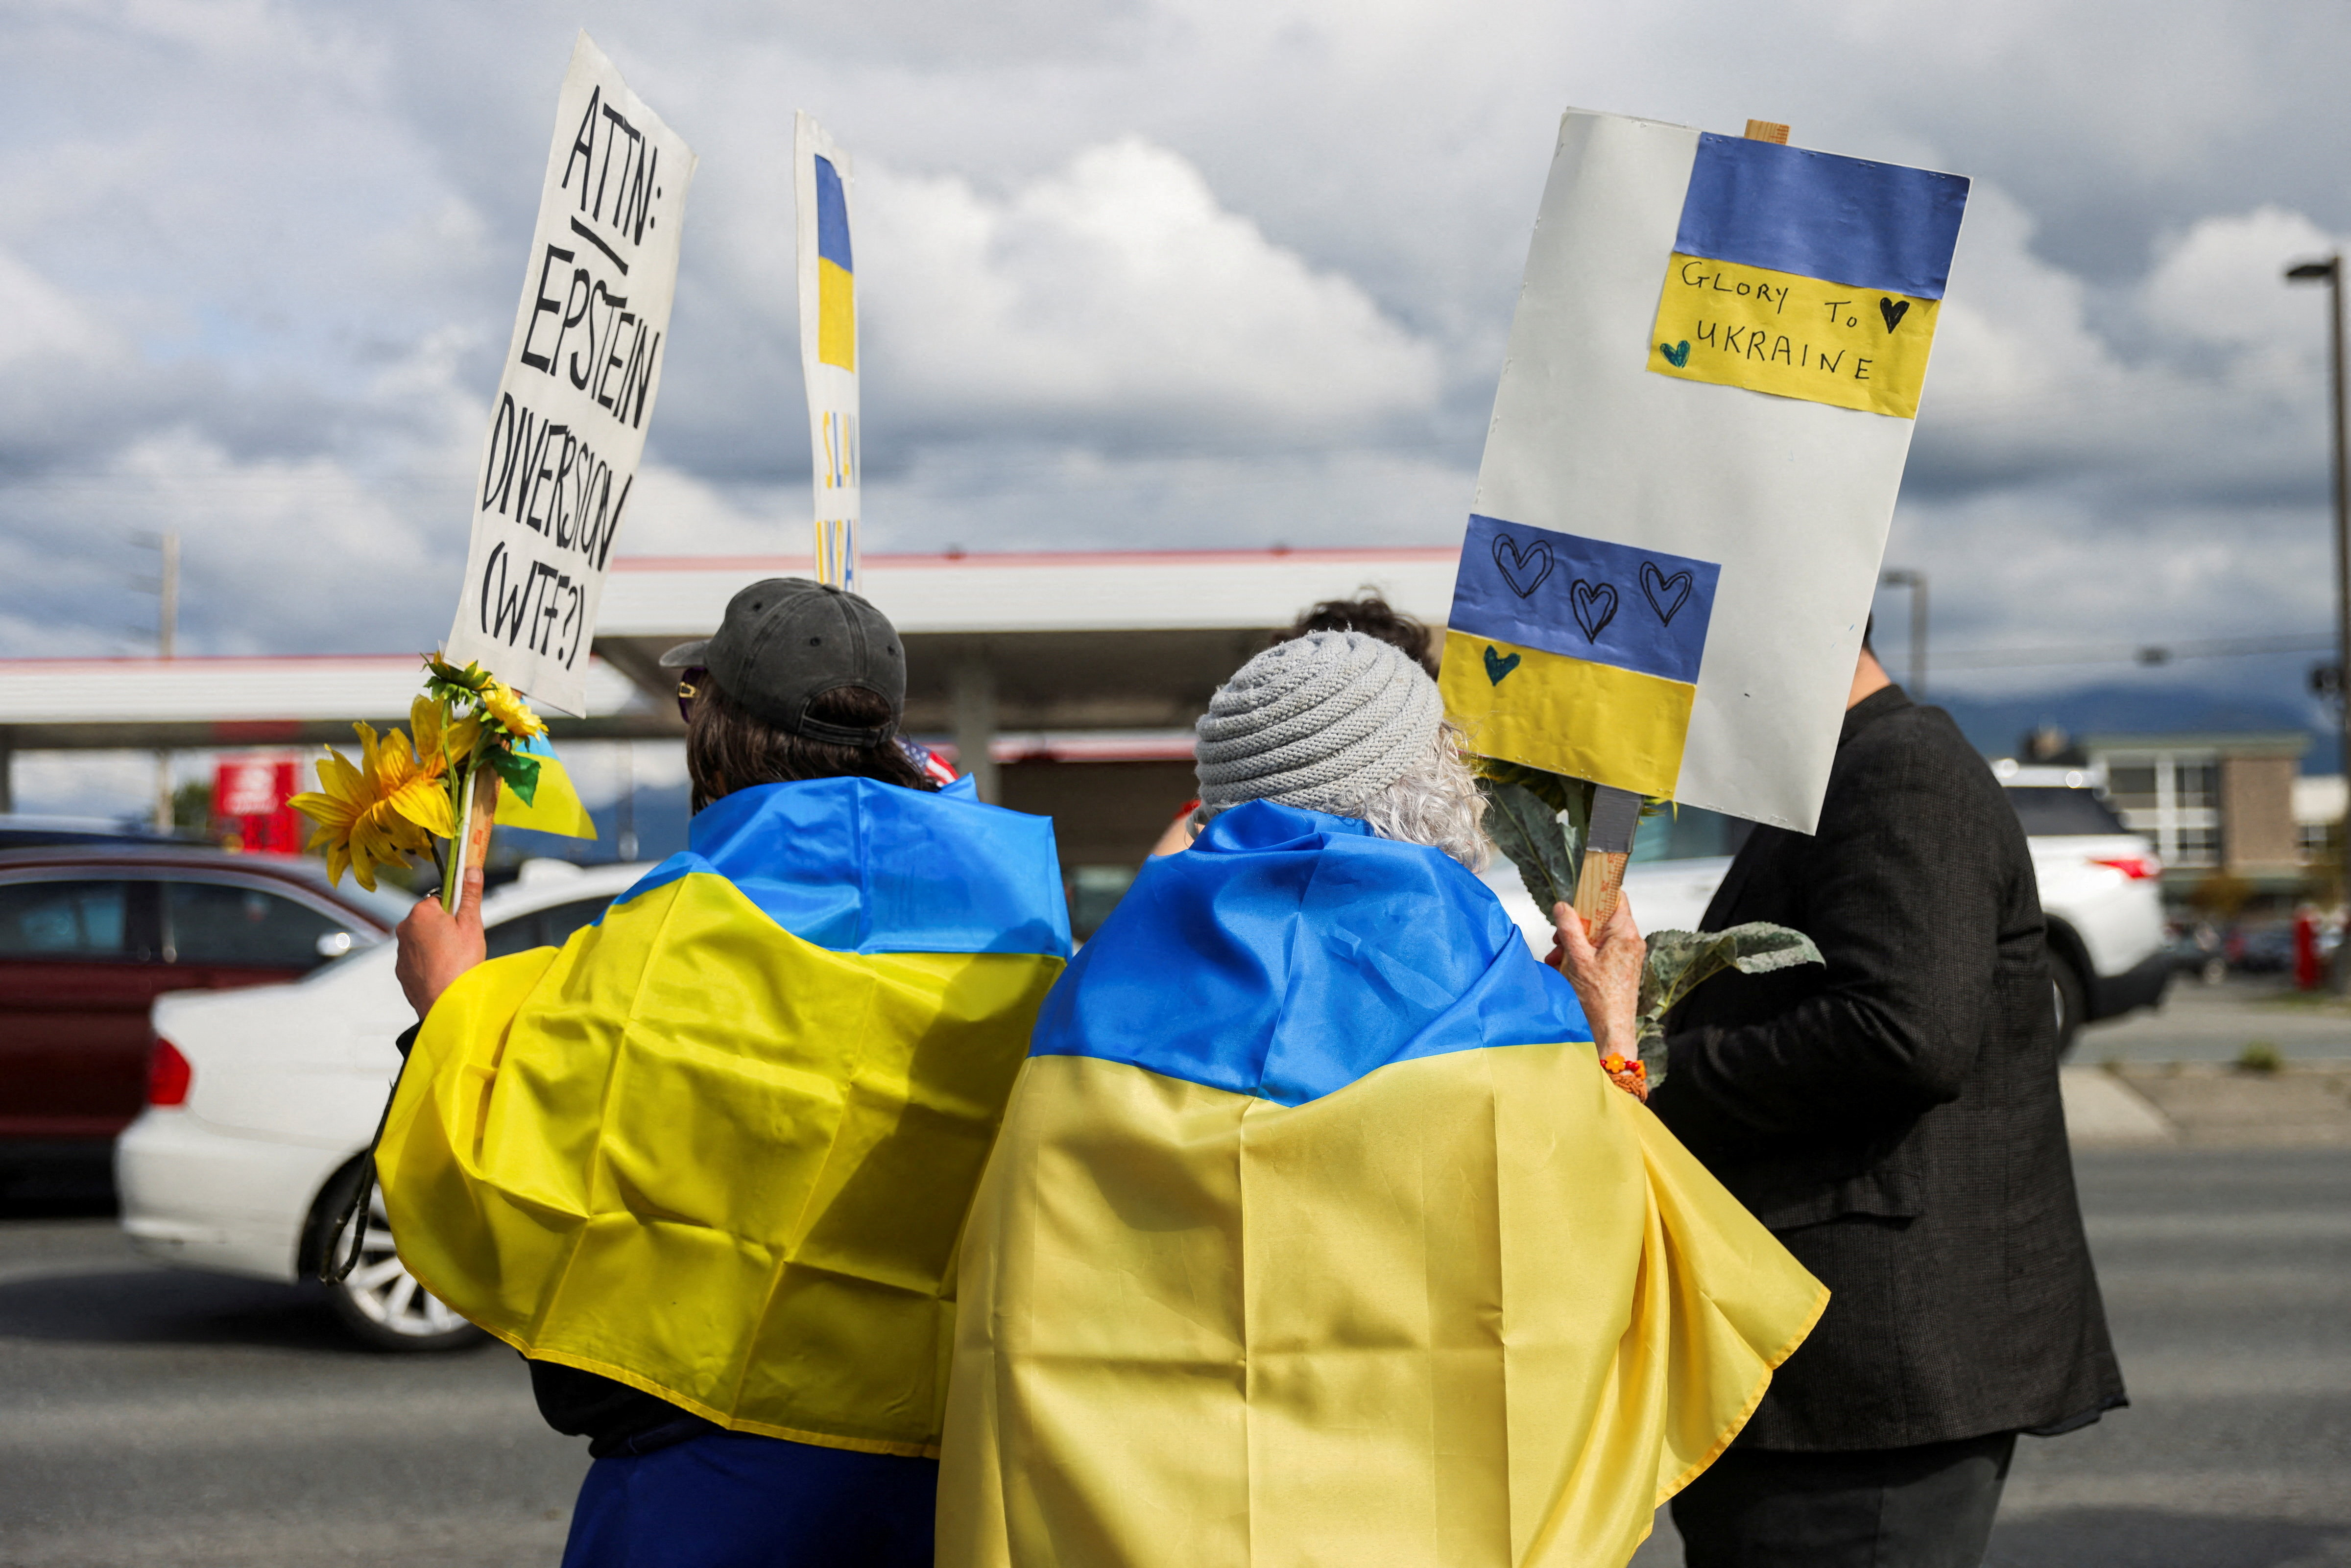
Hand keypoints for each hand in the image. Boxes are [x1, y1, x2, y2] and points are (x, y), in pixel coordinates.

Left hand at [395, 864, 485, 1019]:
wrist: (444, 1004)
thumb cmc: (461, 965)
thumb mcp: (472, 926)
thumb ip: (470, 895)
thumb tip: (471, 869)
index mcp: (421, 912)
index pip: (440, 899)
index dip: (455, 910)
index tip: (464, 923)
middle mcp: (404, 927)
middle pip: (429, 919)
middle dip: (444, 927)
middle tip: (461, 944)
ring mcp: (400, 950)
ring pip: (422, 939)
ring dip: (435, 945)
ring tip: (453, 961)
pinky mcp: (400, 969)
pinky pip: (416, 958)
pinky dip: (428, 962)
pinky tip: (442, 972)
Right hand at [1547, 895, 1645, 1063]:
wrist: (1610, 1033)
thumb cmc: (1598, 1000)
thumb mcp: (1577, 958)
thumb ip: (1569, 928)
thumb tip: (1563, 906)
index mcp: (1624, 933)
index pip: (1616, 896)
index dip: (1596, 892)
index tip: (1576, 894)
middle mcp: (1630, 942)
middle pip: (1601, 918)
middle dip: (1575, 925)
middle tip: (1558, 938)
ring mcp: (1626, 956)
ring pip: (1596, 937)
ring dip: (1574, 944)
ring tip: (1558, 959)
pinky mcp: (1619, 969)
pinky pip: (1599, 953)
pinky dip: (1581, 956)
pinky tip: (1565, 969)